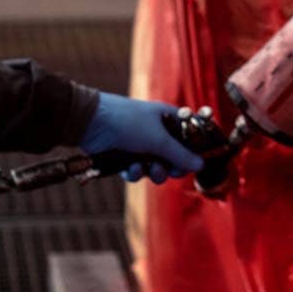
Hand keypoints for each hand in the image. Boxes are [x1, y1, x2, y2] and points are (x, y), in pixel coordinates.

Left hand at [78, 93, 203, 182]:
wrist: (91, 122)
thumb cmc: (129, 122)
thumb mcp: (158, 139)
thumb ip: (180, 154)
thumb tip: (201, 165)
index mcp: (167, 119)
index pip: (188, 135)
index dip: (194, 150)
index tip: (197, 162)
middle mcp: (155, 131)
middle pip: (173, 156)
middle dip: (173, 166)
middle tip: (172, 171)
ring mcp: (139, 144)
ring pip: (156, 166)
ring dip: (155, 172)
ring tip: (151, 170)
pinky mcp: (124, 156)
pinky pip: (137, 171)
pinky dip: (136, 173)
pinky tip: (132, 169)